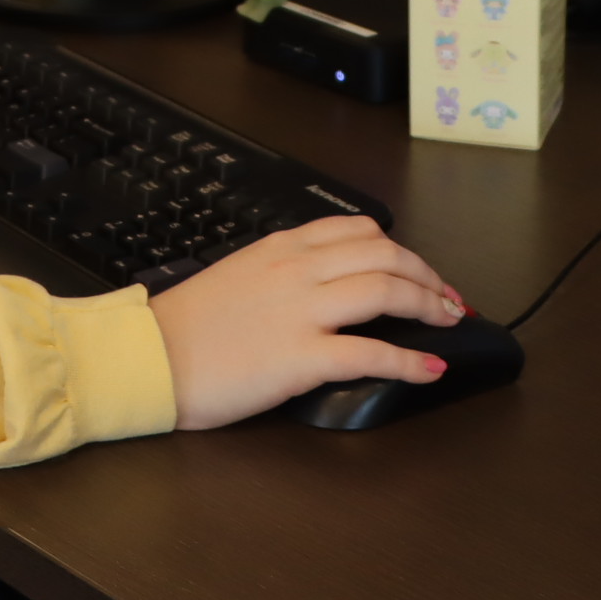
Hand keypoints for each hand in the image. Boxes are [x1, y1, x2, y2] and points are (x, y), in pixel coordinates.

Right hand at [145, 218, 466, 429]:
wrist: (151, 357)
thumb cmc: (187, 325)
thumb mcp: (238, 274)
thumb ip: (282, 271)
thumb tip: (324, 285)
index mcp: (282, 247)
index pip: (360, 231)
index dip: (402, 250)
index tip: (421, 271)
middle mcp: (297, 270)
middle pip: (385, 255)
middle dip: (427, 276)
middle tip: (449, 299)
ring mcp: (301, 311)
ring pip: (385, 291)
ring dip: (428, 305)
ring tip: (449, 323)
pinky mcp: (301, 357)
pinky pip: (369, 352)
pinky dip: (409, 360)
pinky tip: (430, 368)